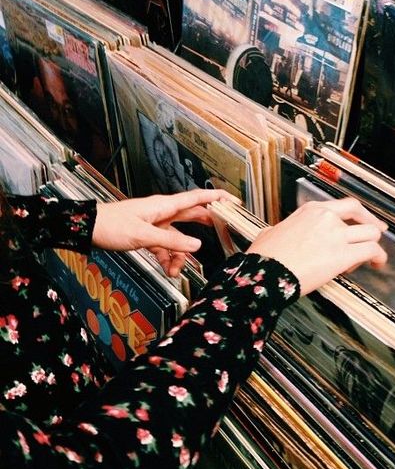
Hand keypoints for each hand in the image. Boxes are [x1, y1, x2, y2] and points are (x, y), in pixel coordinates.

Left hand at [93, 190, 239, 275]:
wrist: (87, 229)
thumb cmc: (110, 225)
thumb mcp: (144, 235)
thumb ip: (172, 241)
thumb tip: (197, 245)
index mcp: (164, 206)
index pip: (197, 198)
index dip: (217, 199)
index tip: (233, 202)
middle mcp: (162, 213)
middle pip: (192, 217)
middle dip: (206, 226)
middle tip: (222, 232)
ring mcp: (155, 224)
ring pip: (178, 238)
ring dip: (180, 255)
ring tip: (174, 270)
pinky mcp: (147, 235)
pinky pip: (165, 247)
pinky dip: (167, 258)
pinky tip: (166, 269)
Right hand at [247, 198, 387, 295]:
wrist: (266, 273)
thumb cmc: (264, 257)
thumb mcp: (270, 233)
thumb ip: (281, 231)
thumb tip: (273, 235)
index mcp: (311, 211)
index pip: (344, 205)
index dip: (358, 214)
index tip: (364, 219)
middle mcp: (326, 218)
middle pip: (361, 214)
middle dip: (372, 225)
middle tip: (377, 233)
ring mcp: (336, 235)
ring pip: (370, 233)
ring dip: (374, 245)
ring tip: (372, 257)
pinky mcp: (343, 255)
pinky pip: (372, 251)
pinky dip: (378, 257)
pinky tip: (377, 264)